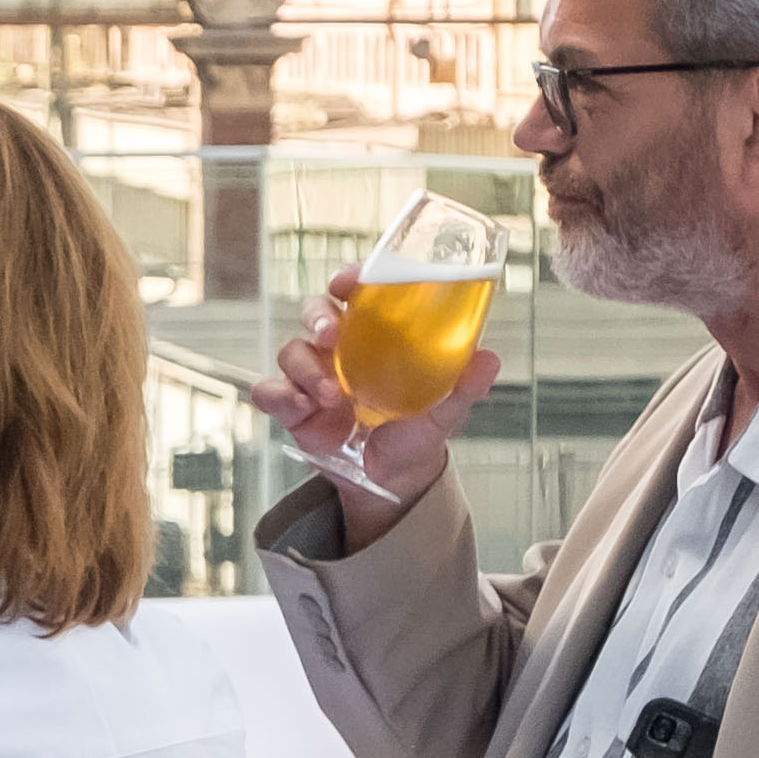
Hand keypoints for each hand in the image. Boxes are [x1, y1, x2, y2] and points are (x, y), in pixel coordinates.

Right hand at [248, 263, 503, 542]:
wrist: (392, 478)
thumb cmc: (416, 431)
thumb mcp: (445, 410)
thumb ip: (463, 385)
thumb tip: (489, 360)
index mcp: (374, 335)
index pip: (356, 292)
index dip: (349, 279)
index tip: (348, 282)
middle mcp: (339, 348)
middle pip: (313, 310)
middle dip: (317, 316)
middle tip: (330, 336)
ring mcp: (311, 376)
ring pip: (290, 351)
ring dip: (306, 370)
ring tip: (333, 398)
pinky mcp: (292, 407)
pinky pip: (269, 392)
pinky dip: (280, 397)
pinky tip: (302, 411)